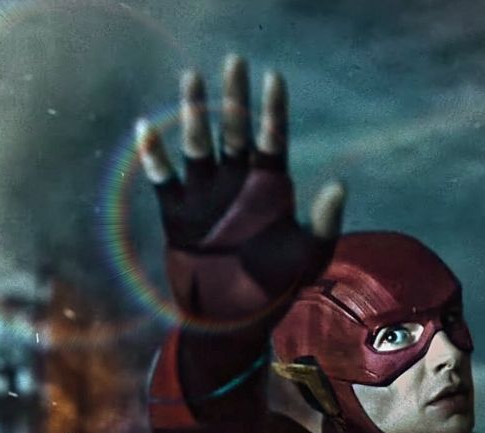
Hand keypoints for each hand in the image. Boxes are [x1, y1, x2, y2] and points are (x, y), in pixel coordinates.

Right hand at [135, 55, 345, 324]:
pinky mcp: (178, 212)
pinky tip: (145, 128)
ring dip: (194, 114)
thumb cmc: (277, 287)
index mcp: (270, 187)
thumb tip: (338, 185)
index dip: (272, 109)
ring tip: (192, 79)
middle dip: (234, 96)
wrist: (233, 319)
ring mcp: (206, 195)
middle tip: (234, 61)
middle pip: (234, 130)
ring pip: (198, 145)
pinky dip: (154, 155)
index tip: (274, 77)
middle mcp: (237, 183)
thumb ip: (324, 222)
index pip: (272, 139)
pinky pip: (163, 178)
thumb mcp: (308, 257)